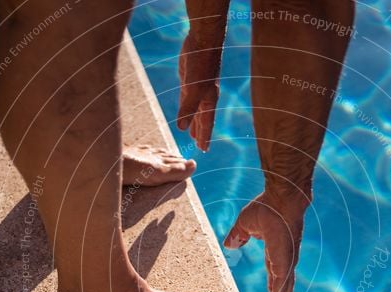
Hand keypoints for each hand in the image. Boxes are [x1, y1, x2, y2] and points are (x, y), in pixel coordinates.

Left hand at [177, 31, 221, 151]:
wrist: (203, 41)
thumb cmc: (202, 64)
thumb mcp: (193, 89)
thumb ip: (187, 108)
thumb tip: (180, 128)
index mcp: (209, 101)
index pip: (206, 124)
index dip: (204, 137)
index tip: (204, 150)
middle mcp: (205, 97)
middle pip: (202, 119)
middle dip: (201, 133)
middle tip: (200, 146)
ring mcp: (197, 88)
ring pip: (194, 110)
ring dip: (193, 121)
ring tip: (191, 133)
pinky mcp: (189, 80)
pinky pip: (187, 99)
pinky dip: (186, 107)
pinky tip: (184, 110)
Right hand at [223, 192, 306, 291]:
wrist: (280, 200)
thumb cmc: (266, 207)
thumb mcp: (245, 224)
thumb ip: (238, 235)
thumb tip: (230, 244)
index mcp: (275, 248)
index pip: (275, 269)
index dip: (273, 281)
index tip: (272, 291)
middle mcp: (283, 257)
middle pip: (282, 282)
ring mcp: (286, 260)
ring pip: (284, 286)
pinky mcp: (285, 263)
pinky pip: (282, 285)